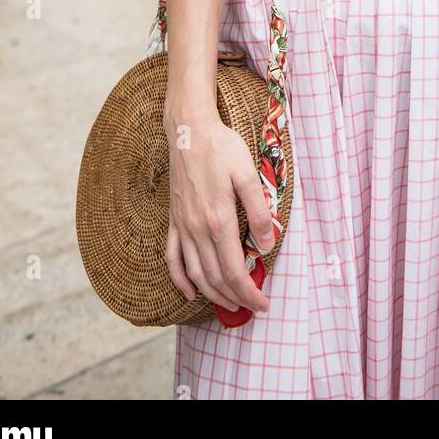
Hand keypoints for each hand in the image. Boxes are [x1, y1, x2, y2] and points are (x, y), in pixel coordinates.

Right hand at [163, 109, 274, 314]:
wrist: (189, 131)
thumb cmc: (221, 148)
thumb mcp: (247, 174)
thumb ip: (259, 211)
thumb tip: (267, 244)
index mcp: (218, 220)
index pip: (234, 271)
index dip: (249, 293)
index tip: (263, 303)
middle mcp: (197, 229)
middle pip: (215, 278)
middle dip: (234, 299)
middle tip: (251, 308)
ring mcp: (182, 226)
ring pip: (195, 274)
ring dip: (211, 295)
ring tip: (229, 305)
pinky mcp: (174, 220)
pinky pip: (172, 258)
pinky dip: (180, 280)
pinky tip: (190, 291)